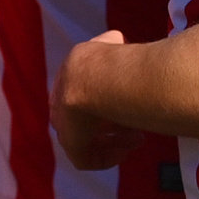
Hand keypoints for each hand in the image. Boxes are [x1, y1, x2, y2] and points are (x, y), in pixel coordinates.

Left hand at [52, 32, 145, 169]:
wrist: (98, 78)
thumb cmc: (111, 59)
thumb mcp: (110, 43)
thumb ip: (110, 43)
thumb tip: (116, 39)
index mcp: (68, 77)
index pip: (84, 94)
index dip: (109, 101)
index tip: (130, 104)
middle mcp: (61, 102)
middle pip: (86, 120)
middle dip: (112, 125)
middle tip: (136, 129)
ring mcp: (63, 125)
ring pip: (87, 140)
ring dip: (114, 142)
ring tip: (136, 139)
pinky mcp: (70, 144)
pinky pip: (86, 159)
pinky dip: (107, 158)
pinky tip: (124, 151)